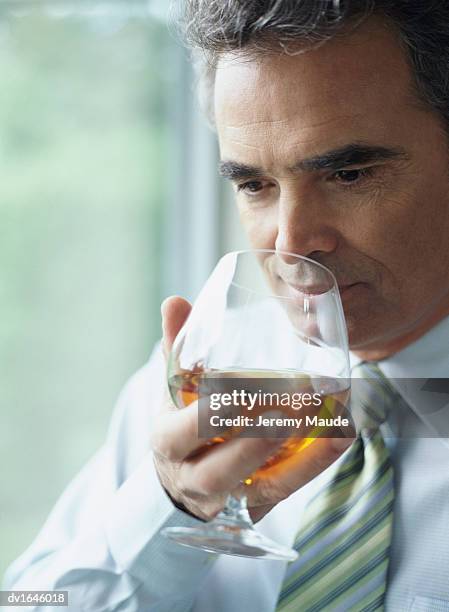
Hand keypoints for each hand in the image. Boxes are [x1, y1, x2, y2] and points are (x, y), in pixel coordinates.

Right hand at [151, 296, 353, 521]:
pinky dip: (317, 461)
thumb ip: (176, 345)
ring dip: (300, 455)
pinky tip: (342, 432)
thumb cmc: (182, 421)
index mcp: (168, 441)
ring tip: (328, 417)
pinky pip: (290, 488)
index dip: (209, 419)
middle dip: (258, 440)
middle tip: (294, 406)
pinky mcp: (260, 502)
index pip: (182, 434)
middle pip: (221, 470)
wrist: (184, 475)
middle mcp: (195, 476)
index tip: (239, 395)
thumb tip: (175, 301)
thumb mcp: (173, 386)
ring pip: (265, 486)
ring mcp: (230, 496)